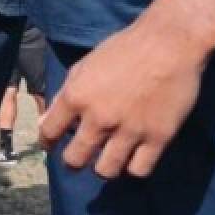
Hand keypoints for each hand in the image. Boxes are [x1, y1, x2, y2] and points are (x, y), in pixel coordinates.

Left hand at [39, 16, 204, 178]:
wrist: (169, 43)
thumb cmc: (123, 49)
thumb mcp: (84, 66)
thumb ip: (64, 96)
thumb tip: (45, 122)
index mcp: (76, 96)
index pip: (49, 132)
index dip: (47, 142)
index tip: (52, 145)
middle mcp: (99, 117)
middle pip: (75, 159)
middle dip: (73, 162)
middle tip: (80, 158)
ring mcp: (129, 130)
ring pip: (106, 170)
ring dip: (103, 168)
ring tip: (108, 159)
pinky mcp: (158, 137)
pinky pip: (139, 170)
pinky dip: (133, 167)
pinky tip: (133, 158)